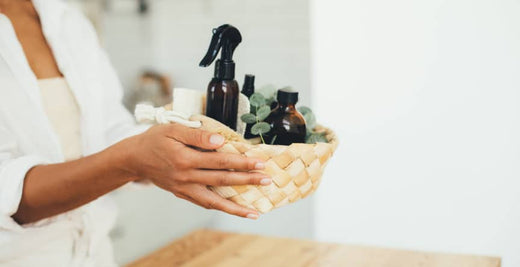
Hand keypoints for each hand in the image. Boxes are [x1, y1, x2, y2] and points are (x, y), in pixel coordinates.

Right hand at [119, 123, 269, 218]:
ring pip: (215, 200)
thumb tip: (219, 140)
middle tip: (267, 180)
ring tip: (256, 211)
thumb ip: (196, 134)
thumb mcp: (172, 129)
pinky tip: (236, 211)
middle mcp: (186, 176)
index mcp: (184, 158)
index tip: (259, 161)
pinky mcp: (183, 194)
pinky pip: (205, 203)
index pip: (220, 160)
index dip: (241, 161)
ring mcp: (184, 188)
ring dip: (237, 206)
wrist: (134, 158)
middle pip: (222, 180)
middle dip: (247, 181)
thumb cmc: (155, 140)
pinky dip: (222, 208)